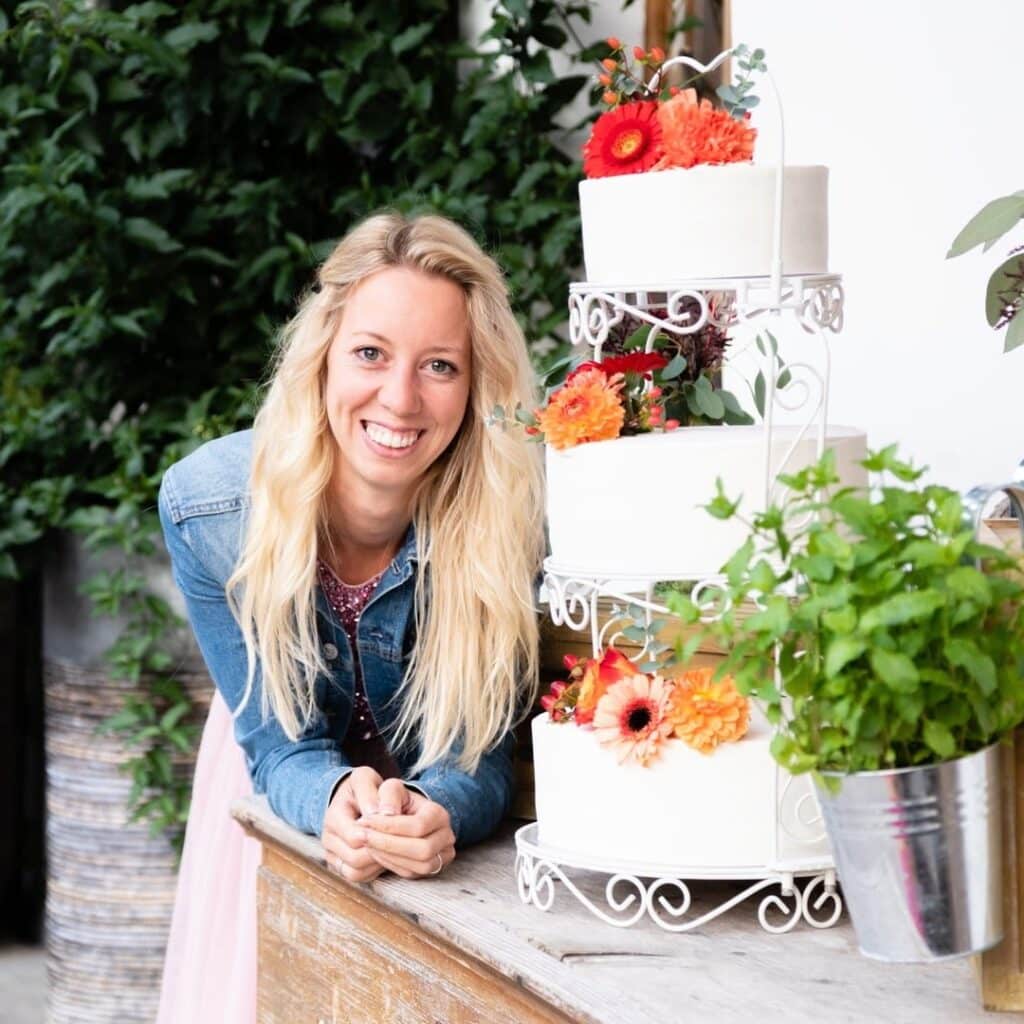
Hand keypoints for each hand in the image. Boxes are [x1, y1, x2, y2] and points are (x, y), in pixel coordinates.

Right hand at [321, 765, 390, 883]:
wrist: (351, 798)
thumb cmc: (363, 788)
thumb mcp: (365, 778)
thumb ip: (370, 792)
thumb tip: (380, 812)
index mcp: (333, 816)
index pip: (355, 837)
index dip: (378, 835)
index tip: (397, 827)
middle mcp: (328, 839)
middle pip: (355, 858)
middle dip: (380, 851)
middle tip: (401, 841)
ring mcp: (332, 855)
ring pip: (355, 872)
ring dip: (378, 862)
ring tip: (395, 847)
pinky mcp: (340, 866)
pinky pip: (357, 877)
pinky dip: (373, 870)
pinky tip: (386, 855)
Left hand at [361, 783, 456, 879]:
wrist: (406, 814)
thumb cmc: (397, 800)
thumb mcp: (392, 789)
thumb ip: (389, 795)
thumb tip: (386, 813)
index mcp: (440, 814)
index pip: (418, 826)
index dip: (390, 826)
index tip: (364, 821)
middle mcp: (446, 836)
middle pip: (422, 849)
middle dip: (388, 844)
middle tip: (363, 836)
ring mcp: (442, 855)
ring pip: (419, 866)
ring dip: (388, 857)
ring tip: (367, 844)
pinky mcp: (431, 869)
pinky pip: (411, 873)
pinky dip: (390, 865)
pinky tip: (374, 852)